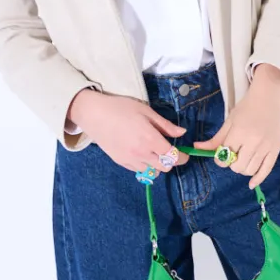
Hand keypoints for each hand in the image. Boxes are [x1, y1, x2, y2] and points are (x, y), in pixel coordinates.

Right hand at [69, 89, 191, 172]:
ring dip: (157, 163)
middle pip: (165, 167)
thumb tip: (182, 133)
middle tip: (168, 150)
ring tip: (153, 151)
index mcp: (150, 139)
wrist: (94, 115)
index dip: (183, 157)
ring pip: (152, 171)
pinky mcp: (121, 162)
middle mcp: (141, 153)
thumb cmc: (121, 108)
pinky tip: (140, 152)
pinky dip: (144, 164)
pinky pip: (138, 170)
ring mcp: (130, 159)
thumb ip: (165, 125)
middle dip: (170, 160)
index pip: (173, 156)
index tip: (185, 154)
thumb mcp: (146, 111)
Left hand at [193, 65, 279, 188]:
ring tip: (242, 160)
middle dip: (231, 164)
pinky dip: (257, 179)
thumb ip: (216, 138)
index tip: (222, 153)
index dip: (219, 158)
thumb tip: (196, 148)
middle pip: (236, 166)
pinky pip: (266, 171)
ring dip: (242, 169)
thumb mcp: (229, 121)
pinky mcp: (276, 150)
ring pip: (249, 170)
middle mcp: (253, 142)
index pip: (224, 156)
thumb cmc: (247, 107)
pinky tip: (251, 184)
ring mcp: (266, 147)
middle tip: (233, 155)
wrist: (270, 97)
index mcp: (239, 133)